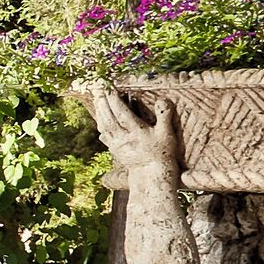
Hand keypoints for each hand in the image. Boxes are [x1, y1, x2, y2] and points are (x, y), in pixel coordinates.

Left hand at [86, 82, 182, 197]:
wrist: (151, 174)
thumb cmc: (162, 153)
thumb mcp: (167, 134)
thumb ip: (164, 116)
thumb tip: (163, 99)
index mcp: (137, 132)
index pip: (122, 113)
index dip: (114, 100)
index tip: (110, 88)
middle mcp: (124, 138)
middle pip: (109, 118)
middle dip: (103, 102)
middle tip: (98, 89)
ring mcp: (117, 144)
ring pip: (104, 126)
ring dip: (100, 111)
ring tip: (97, 98)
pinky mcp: (114, 149)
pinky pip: (104, 134)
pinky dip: (100, 124)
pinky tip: (99, 116)